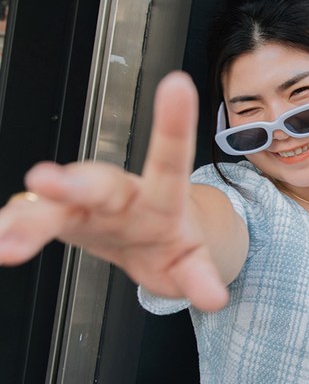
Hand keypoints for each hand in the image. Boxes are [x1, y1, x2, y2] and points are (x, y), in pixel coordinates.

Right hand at [0, 72, 229, 311]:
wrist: (150, 245)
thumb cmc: (173, 245)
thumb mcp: (192, 264)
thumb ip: (200, 277)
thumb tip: (214, 298)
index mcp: (162, 200)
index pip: (171, 160)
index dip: (174, 124)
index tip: (178, 85)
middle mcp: (121, 195)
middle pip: (100, 182)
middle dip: (73, 181)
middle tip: (44, 180)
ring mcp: (86, 205)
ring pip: (56, 206)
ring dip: (30, 219)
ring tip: (8, 240)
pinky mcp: (59, 218)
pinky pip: (30, 220)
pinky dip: (11, 228)